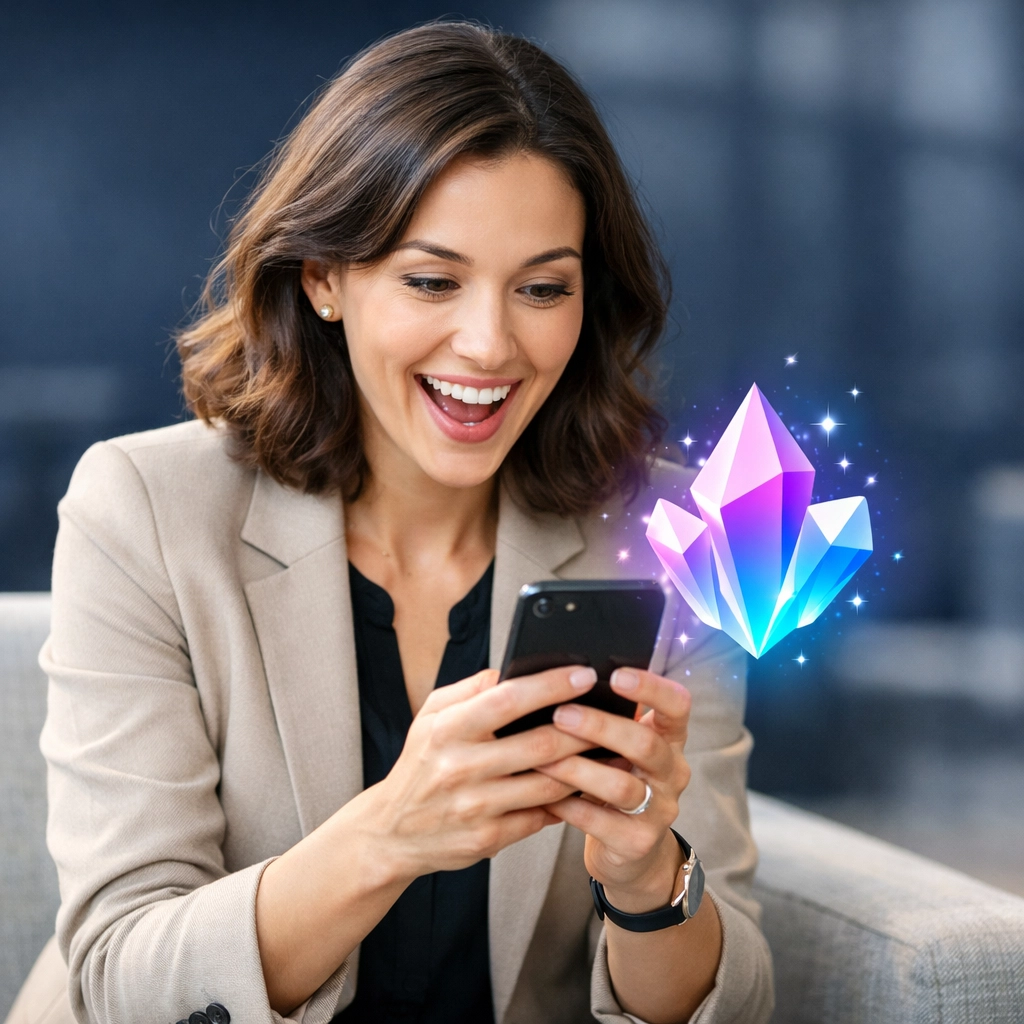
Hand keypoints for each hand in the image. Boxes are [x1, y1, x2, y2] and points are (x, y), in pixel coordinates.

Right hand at [361, 665, 598, 882]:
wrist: (390, 832)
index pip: (508, 699)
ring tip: (612, 751)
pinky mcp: (487, 839)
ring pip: (548, 784)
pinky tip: (585, 787)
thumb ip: (470, 689)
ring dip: (585, 767)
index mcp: (447, 730)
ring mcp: (475, 807)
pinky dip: (566, 802)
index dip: (551, 685)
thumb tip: (512, 669)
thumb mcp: (430, 717)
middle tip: (611, 713)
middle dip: (583, 727)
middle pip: (539, 744)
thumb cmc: (419, 765)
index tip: (584, 673)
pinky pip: (540, 817)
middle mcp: (460, 768)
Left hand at [535, 668, 691, 908]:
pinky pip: (600, 821)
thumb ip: (606, 717)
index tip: (615, 674)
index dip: (651, 687)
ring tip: (544, 758)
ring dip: (578, 768)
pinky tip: (545, 796)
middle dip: (600, 726)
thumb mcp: (620, 747)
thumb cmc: (616, 780)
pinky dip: (569, 806)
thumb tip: (557, 680)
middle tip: (561, 714)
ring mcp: (660, 809)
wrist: (631, 850)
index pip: (677, 704)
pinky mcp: (638, 842)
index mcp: (670, 739)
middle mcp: (672, 771)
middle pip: (645, 743)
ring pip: (621, 785)